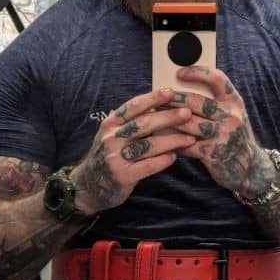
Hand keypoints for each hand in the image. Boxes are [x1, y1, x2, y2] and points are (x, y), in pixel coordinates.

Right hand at [70, 88, 194, 213]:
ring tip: (190, 138)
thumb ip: (131, 122)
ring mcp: (116, 157)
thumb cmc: (108, 155)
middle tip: (187, 113)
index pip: (133, 106)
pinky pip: (148, 165)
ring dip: (172, 140)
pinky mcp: (123, 176)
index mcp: (110, 124)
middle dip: (168, 117)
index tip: (171, 93)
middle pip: (144, 123)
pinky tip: (174, 156)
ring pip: (149, 145)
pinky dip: (163, 160)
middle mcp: (111, 138)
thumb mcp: (113, 135)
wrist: (88, 186)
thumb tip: (158, 105)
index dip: (153, 98)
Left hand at [167, 67, 276, 198]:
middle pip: (196, 102)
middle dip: (174, 99)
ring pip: (188, 123)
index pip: (217, 79)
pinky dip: (175, 141)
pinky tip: (165, 139)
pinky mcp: (213, 153)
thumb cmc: (234, 136)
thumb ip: (216, 102)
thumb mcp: (233, 114)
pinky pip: (187, 144)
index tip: (179, 73)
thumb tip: (183, 89)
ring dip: (169, 120)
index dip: (197, 73)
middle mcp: (231, 116)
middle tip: (158, 98)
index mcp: (234, 102)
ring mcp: (222, 135)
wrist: (250, 167)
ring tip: (156, 117)